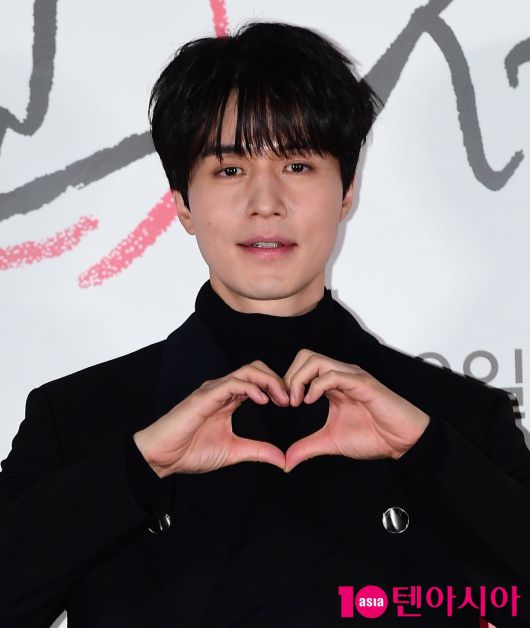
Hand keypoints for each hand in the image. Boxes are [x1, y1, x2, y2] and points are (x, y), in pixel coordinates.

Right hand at [133, 361, 289, 476]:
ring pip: (247, 371)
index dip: (276, 388)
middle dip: (277, 380)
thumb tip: (282, 460)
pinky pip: (232, 383)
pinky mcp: (205, 396)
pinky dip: (251, 387)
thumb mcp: (233, 452)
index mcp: (229, 400)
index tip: (291, 404)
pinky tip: (262, 400)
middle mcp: (222, 390)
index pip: (257, 381)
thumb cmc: (190, 451)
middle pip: (256, 369)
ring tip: (281, 398)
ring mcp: (214, 390)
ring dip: (268, 381)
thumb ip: (257, 451)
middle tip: (291, 399)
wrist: (162, 457)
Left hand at [282, 349, 429, 471]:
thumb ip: (307, 447)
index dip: (287, 382)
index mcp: (332, 384)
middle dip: (289, 376)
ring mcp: (351, 376)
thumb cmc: (373, 436)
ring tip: (296, 401)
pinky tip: (311, 401)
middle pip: (305, 356)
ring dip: (299, 379)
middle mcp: (340, 374)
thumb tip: (287, 461)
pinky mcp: (362, 383)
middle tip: (286, 401)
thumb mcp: (331, 442)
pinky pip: (333, 374)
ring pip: (315, 360)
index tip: (281, 404)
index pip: (302, 367)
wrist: (402, 441)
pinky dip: (316, 386)